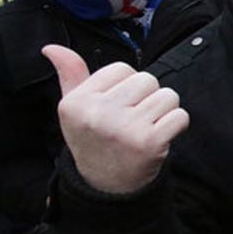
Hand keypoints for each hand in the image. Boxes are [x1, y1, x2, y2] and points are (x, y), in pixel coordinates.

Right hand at [43, 44, 189, 194]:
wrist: (106, 185)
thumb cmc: (94, 139)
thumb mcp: (74, 109)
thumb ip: (70, 75)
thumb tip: (52, 48)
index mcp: (77, 102)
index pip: (121, 68)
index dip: (127, 85)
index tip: (118, 106)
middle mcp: (98, 114)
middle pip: (147, 79)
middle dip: (148, 96)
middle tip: (134, 120)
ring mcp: (124, 129)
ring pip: (168, 95)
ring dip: (164, 110)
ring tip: (146, 127)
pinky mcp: (150, 143)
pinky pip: (180, 116)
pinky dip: (176, 125)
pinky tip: (159, 138)